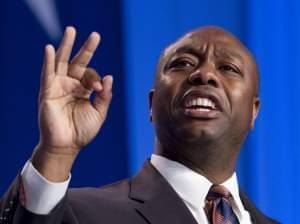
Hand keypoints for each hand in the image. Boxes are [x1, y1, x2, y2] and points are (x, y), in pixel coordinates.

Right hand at [32, 27, 112, 180]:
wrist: (67, 146)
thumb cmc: (83, 131)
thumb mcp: (99, 113)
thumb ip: (105, 96)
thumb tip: (109, 76)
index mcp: (84, 90)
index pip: (91, 75)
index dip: (96, 78)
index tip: (98, 88)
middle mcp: (71, 86)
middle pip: (78, 63)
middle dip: (86, 49)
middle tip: (95, 35)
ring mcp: (58, 87)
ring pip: (62, 63)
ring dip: (65, 47)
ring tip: (71, 30)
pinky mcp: (47, 92)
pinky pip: (47, 75)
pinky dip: (48, 62)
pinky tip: (50, 49)